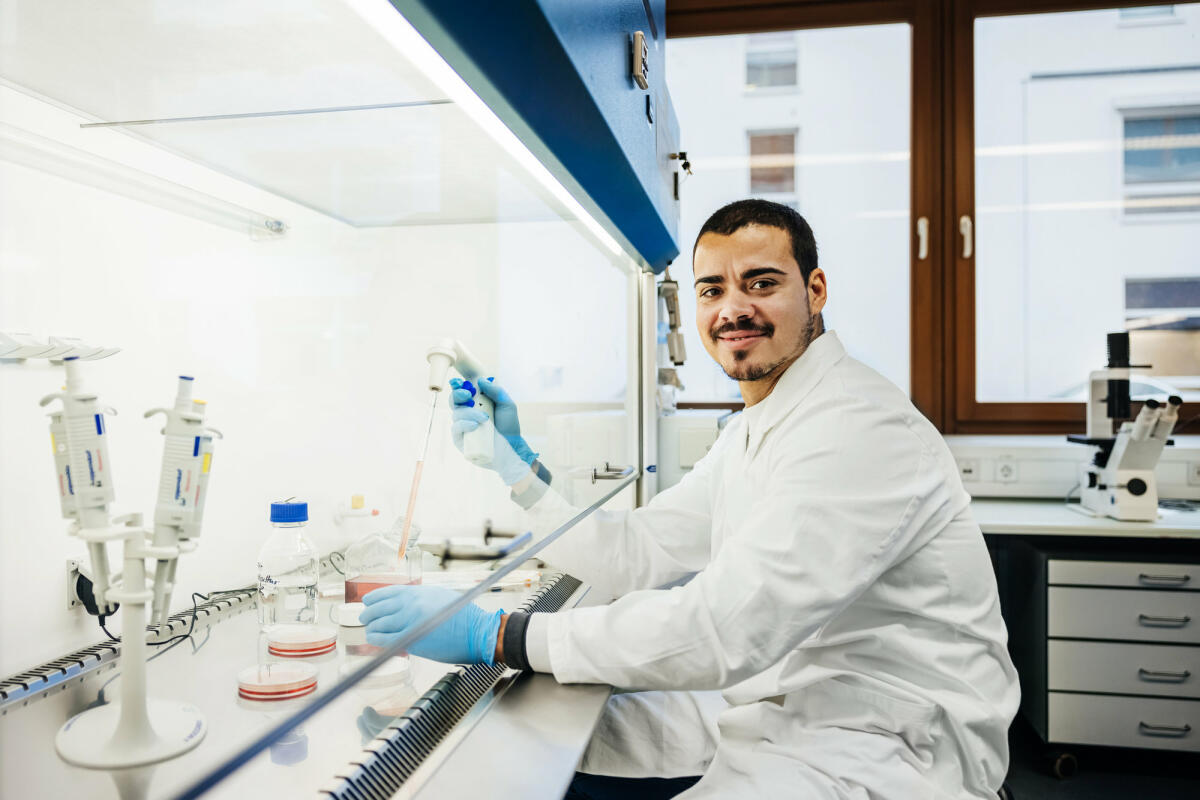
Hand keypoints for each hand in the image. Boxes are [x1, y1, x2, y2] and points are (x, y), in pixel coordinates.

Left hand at [359, 584, 501, 664]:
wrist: (477, 631)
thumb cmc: (464, 615)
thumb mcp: (440, 596)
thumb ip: (421, 598)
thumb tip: (406, 603)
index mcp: (418, 593)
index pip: (387, 592)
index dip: (374, 598)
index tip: (367, 601)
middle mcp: (410, 605)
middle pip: (378, 608)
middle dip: (368, 613)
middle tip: (364, 617)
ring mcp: (410, 622)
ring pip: (379, 623)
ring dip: (371, 626)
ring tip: (369, 629)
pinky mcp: (412, 640)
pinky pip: (385, 639)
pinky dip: (377, 639)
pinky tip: (374, 639)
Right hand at [449, 376, 537, 484]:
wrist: (511, 448)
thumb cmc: (509, 427)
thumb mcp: (507, 405)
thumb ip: (496, 391)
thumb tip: (481, 380)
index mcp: (476, 403)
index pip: (461, 391)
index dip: (457, 385)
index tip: (458, 381)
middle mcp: (467, 413)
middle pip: (453, 400)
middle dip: (458, 394)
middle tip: (469, 395)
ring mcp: (463, 426)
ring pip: (456, 414)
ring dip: (469, 413)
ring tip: (485, 418)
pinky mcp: (460, 439)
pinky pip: (456, 429)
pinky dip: (464, 425)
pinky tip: (475, 425)